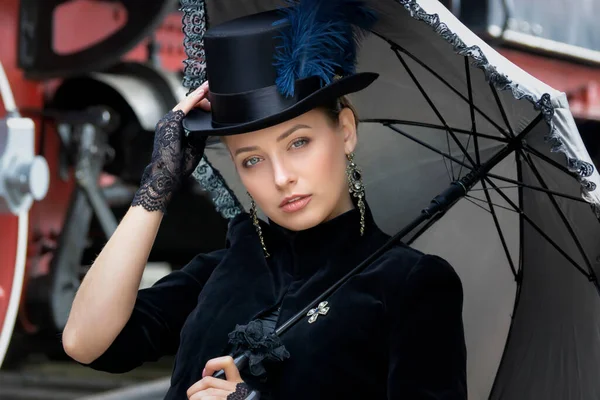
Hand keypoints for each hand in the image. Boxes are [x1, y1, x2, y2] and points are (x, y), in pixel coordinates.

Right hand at [131, 82, 210, 212]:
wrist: (166, 177)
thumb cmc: (178, 166)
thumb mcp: (194, 147)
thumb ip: (199, 134)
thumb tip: (209, 125)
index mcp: (174, 128)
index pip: (187, 111)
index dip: (199, 102)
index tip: (210, 97)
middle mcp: (168, 122)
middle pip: (187, 104)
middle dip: (200, 96)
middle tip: (212, 88)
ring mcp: (167, 122)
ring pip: (185, 104)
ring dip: (198, 95)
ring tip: (209, 87)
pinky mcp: (169, 124)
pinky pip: (183, 108)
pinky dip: (193, 100)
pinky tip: (202, 93)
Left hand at [187, 356, 245, 398]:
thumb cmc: (234, 398)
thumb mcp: (231, 393)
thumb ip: (221, 386)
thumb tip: (205, 376)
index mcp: (237, 382)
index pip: (227, 362)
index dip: (212, 364)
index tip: (205, 374)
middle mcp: (235, 389)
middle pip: (208, 381)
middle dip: (194, 389)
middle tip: (190, 396)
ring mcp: (231, 397)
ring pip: (204, 395)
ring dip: (194, 399)